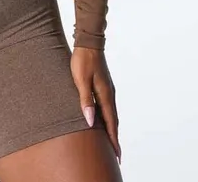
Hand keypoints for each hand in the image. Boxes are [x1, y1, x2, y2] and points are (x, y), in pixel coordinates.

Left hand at [71, 46, 120, 162]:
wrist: (88, 43)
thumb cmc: (82, 60)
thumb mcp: (81, 80)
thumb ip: (85, 100)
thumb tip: (89, 121)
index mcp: (105, 95)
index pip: (110, 123)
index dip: (113, 140)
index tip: (117, 155)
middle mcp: (109, 94)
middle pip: (113, 121)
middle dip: (114, 138)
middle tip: (116, 155)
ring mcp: (107, 90)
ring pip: (111, 114)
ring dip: (111, 129)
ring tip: (110, 142)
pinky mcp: (103, 86)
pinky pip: (107, 107)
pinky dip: (107, 118)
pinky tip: (102, 120)